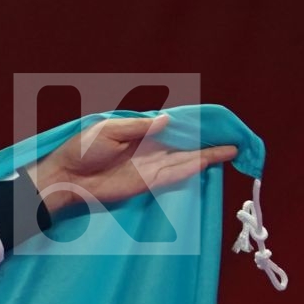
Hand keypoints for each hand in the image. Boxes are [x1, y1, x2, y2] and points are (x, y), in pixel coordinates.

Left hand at [26, 113, 237, 215]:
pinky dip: (194, 168)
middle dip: (211, 140)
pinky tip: (212, 161)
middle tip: (237, 137)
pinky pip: (175, 174)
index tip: (220, 120)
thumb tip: (168, 120)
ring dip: (210, 155)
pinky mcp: (147, 183)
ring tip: (234, 150)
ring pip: (187, 159)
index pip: (176, 124)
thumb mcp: (109, 130)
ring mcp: (151, 166)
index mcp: (142, 131)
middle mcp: (152, 148)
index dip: (198, 122)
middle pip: (187, 143)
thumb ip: (139, 127)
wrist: (65, 178)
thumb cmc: (81, 150)